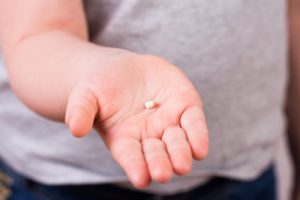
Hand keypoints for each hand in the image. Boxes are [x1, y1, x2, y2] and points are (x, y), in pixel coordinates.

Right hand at [65, 52, 208, 187]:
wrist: (124, 69)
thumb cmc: (101, 86)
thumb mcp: (85, 95)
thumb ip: (80, 111)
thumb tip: (75, 128)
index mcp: (124, 139)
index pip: (130, 157)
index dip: (135, 167)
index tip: (140, 178)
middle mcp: (148, 136)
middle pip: (156, 154)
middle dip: (160, 163)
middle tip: (162, 173)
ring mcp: (168, 123)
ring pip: (177, 142)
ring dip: (180, 153)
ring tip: (182, 165)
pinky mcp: (184, 107)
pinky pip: (193, 122)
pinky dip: (197, 135)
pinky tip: (199, 148)